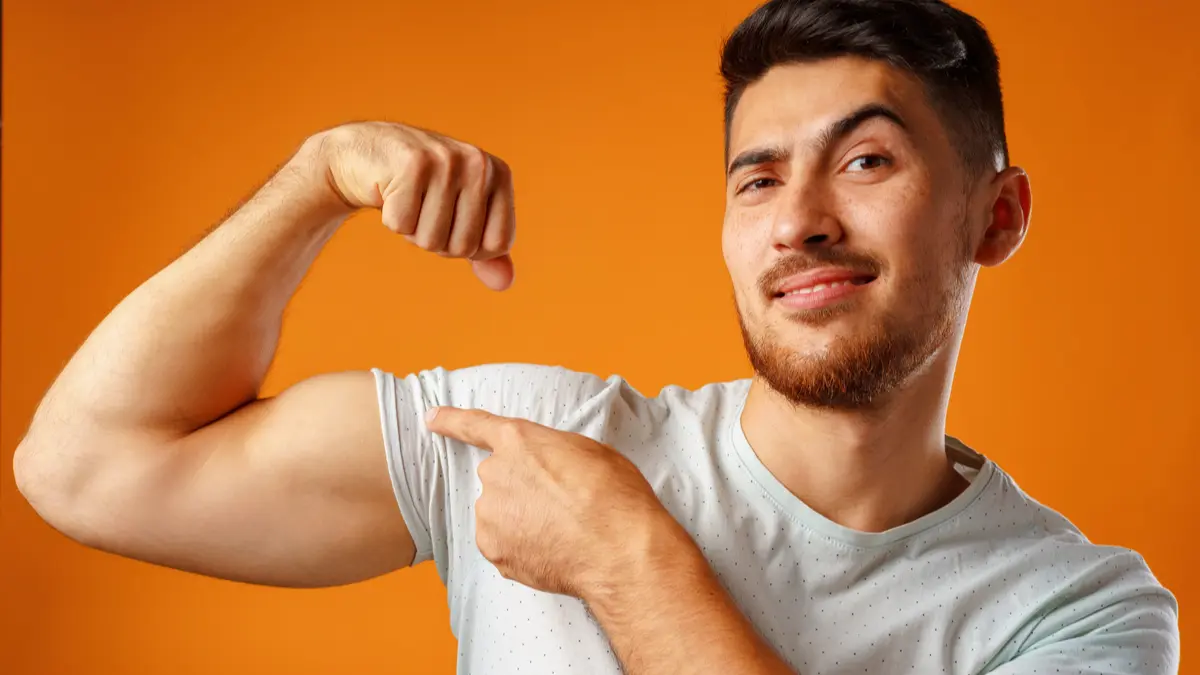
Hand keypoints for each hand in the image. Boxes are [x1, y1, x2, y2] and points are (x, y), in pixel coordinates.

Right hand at [306, 121, 515, 290]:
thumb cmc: (420, 191)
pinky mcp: (412, 163)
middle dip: (437, 240)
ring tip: (408, 199)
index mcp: (499, 175)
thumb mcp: (461, 218)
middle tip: (424, 209)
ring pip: (431, 239)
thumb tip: (505, 283)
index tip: (452, 220)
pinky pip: (402, 225)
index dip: (469, 247)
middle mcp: (479, 164)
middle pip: (464, 247)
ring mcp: (446, 160)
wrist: (367, 153)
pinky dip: (391, 217)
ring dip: (412, 231)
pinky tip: (390, 191)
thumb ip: (486, 252)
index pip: (498, 244)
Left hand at [425, 406, 691, 601]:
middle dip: (521, 487)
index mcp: (519, 441)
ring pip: (499, 513)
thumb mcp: (588, 452)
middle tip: (560, 504)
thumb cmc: (615, 497)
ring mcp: (490, 514)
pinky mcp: (492, 550)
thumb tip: (544, 469)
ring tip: (560, 531)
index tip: (430, 417)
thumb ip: (551, 452)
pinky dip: (520, 548)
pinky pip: (501, 544)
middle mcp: (495, 473)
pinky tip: (551, 550)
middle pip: (498, 477)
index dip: (450, 421)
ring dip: (520, 519)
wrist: (617, 550)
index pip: (474, 425)